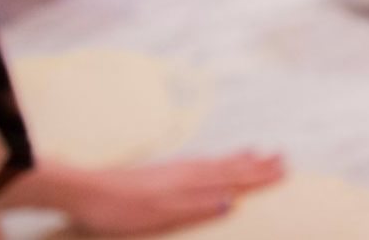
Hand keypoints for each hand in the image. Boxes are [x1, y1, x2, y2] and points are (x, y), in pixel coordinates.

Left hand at [53, 154, 284, 236]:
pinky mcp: (163, 173)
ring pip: (217, 164)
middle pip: (229, 168)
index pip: (232, 180)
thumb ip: (197, 207)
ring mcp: (175, 171)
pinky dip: (218, 161)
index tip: (283, 171)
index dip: (257, 177)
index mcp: (191, 184)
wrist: (85, 191)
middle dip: (256, 166)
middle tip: (282, 158)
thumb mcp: (160, 214)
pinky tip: (216, 161)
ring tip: (258, 153)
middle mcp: (188, 173)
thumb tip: (232, 203)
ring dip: (239, 160)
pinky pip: (203, 163)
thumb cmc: (121, 209)